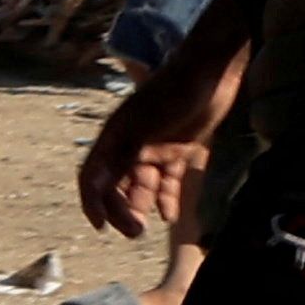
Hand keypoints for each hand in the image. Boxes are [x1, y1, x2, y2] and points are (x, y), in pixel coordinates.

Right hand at [77, 64, 216, 236]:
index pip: (94, 175)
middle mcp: (130, 145)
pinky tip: (170, 216)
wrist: (212, 72)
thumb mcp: (144, 127)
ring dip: (142, 206)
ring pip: (142, 185)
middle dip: (121, 210)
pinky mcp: (179, 150)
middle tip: (134, 232)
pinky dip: (167, 198)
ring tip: (148, 227)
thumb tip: (94, 186)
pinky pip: (168, 180)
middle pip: (117, 185)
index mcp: (115, 137)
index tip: (100, 227)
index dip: (93, 202)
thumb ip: (121, 157)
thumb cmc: (174, 95)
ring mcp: (154, 148)